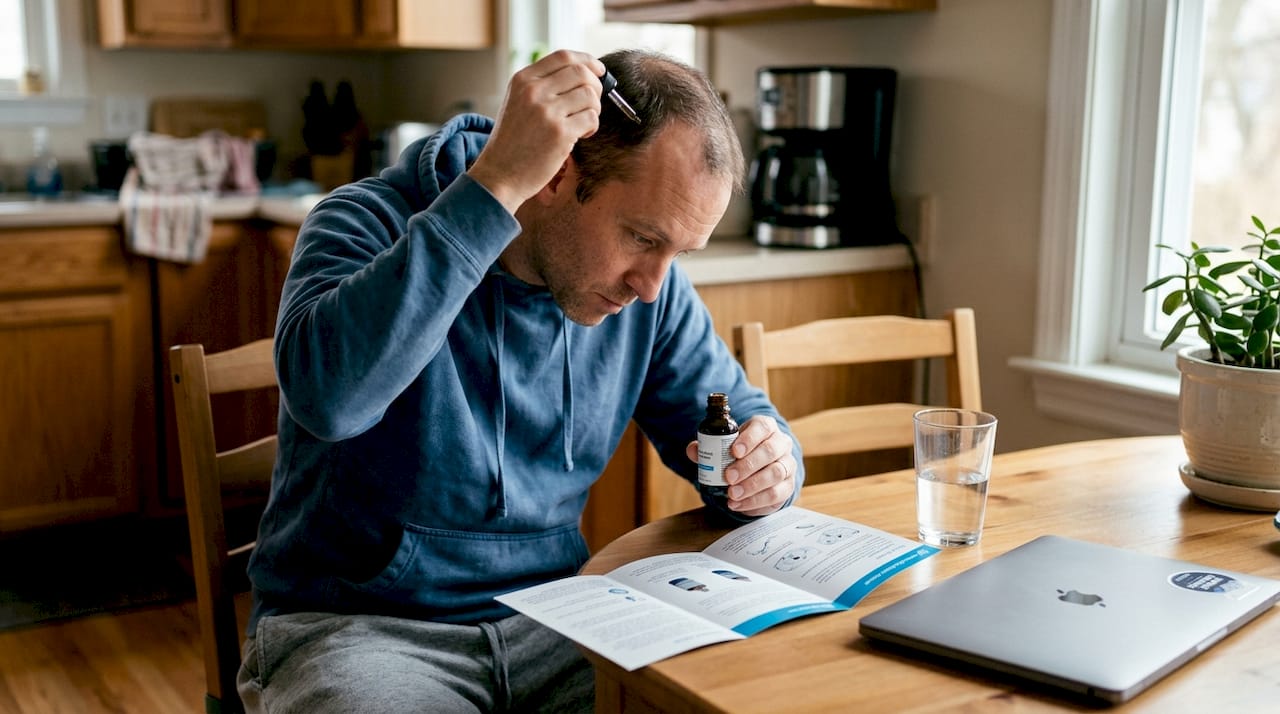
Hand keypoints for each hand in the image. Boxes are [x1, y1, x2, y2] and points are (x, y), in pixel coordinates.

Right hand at [467, 50, 605, 212]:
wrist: (499, 174)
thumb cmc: (512, 142)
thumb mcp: (517, 103)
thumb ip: (541, 86)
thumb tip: (582, 74)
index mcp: (522, 80)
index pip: (563, 56)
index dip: (587, 61)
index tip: (598, 70)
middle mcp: (534, 91)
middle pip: (581, 73)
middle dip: (596, 86)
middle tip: (593, 102)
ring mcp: (547, 111)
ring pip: (589, 95)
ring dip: (595, 108)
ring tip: (584, 122)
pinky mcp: (560, 133)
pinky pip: (591, 118)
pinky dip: (592, 126)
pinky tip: (582, 135)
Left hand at [686, 415, 797, 515]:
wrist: (758, 470)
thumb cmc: (740, 454)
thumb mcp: (724, 447)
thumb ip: (707, 448)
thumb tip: (693, 451)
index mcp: (765, 428)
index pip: (763, 427)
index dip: (749, 438)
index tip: (734, 452)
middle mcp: (781, 443)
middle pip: (770, 451)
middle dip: (748, 465)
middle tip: (729, 478)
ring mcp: (787, 465)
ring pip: (776, 473)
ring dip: (752, 485)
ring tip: (732, 494)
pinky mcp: (788, 486)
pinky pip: (776, 494)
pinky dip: (755, 501)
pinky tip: (738, 504)